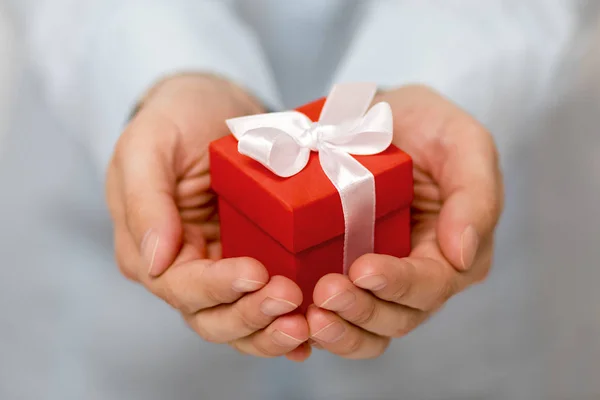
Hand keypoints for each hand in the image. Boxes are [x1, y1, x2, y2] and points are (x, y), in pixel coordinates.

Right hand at [106, 74, 309, 360]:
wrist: (212, 103)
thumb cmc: (175, 118)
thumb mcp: (148, 145)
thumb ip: (145, 202)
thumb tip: (155, 262)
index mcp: (148, 249)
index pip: (180, 286)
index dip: (217, 287)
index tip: (256, 273)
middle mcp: (183, 268)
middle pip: (211, 316)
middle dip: (250, 315)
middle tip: (291, 300)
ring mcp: (220, 268)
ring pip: (240, 321)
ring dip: (270, 331)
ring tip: (306, 325)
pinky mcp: (254, 259)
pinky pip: (265, 301)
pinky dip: (285, 321)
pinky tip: (313, 329)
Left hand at [308, 85, 503, 357]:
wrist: (373, 115)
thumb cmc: (423, 124)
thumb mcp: (461, 141)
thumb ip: (476, 192)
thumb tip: (463, 254)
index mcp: (454, 251)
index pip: (431, 283)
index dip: (398, 284)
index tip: (362, 269)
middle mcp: (419, 275)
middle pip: (397, 316)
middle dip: (362, 310)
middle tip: (325, 293)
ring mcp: (379, 280)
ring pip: (368, 328)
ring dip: (340, 329)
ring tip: (308, 316)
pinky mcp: (344, 276)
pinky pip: (338, 316)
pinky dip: (321, 327)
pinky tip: (296, 320)